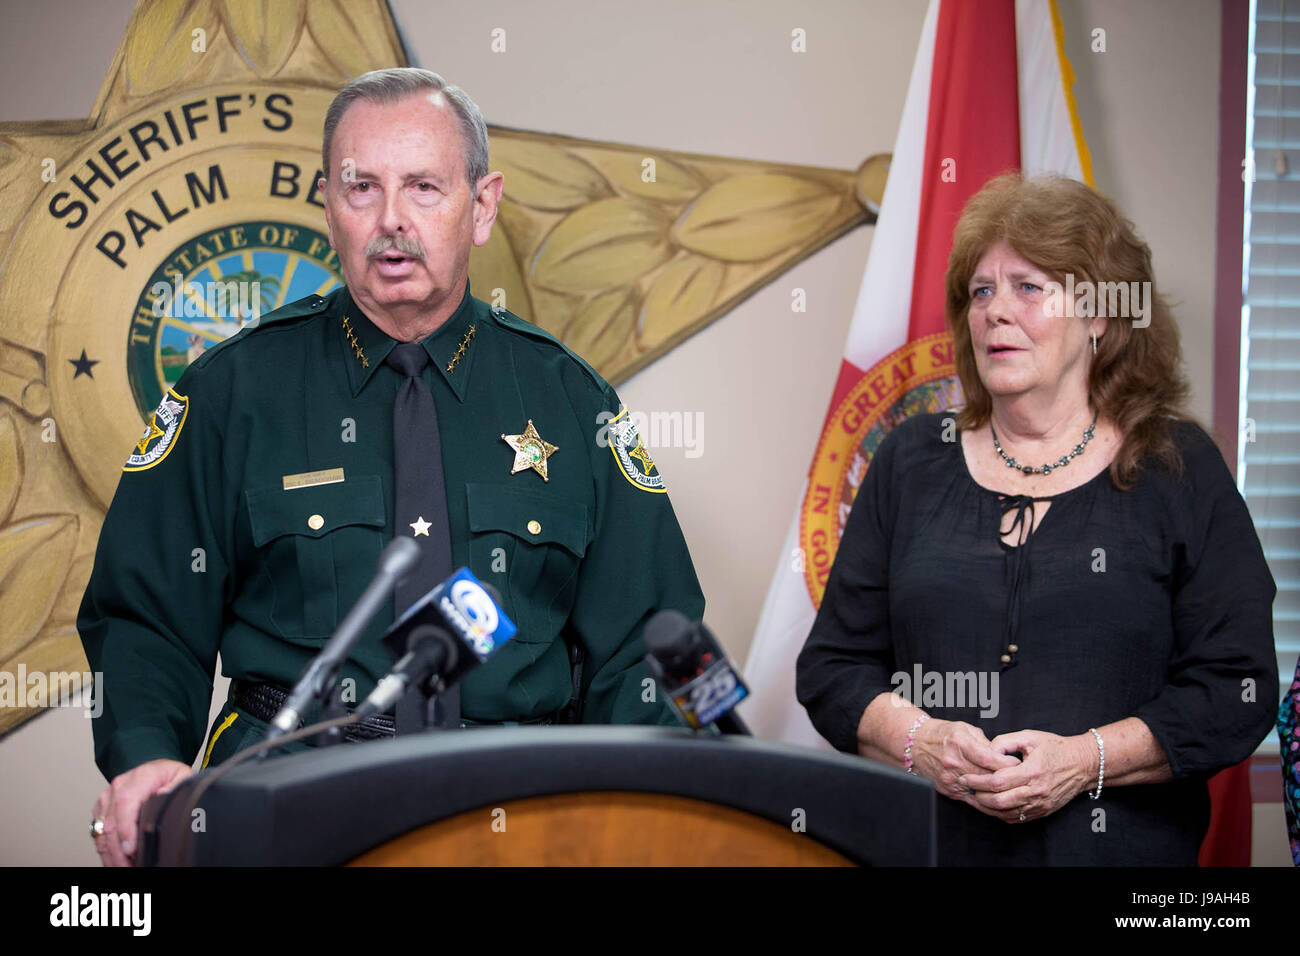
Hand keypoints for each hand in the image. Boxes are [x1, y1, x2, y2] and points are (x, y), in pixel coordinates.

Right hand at [91, 759, 191, 866]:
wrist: (154, 768)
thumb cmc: (168, 774)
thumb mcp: (181, 775)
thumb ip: (176, 785)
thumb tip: (163, 795)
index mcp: (139, 777)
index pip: (126, 804)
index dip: (126, 829)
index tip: (131, 850)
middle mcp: (118, 786)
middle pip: (111, 823)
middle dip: (118, 851)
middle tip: (128, 867)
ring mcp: (107, 797)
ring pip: (101, 831)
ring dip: (110, 853)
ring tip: (122, 867)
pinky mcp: (101, 807)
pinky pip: (98, 831)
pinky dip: (106, 848)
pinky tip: (116, 859)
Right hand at [910, 719, 1021, 807]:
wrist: (917, 744)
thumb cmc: (942, 734)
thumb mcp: (965, 729)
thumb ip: (985, 743)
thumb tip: (1004, 756)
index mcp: (959, 743)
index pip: (989, 759)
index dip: (1007, 763)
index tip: (1018, 764)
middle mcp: (953, 762)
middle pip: (987, 777)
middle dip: (1005, 778)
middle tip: (1019, 778)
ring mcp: (949, 778)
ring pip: (980, 791)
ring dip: (997, 791)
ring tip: (1010, 788)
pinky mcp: (948, 789)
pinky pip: (971, 798)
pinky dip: (985, 798)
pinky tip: (995, 796)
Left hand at [958, 729, 1096, 823]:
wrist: (1083, 764)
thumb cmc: (1055, 747)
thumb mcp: (1029, 737)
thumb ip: (1005, 742)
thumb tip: (986, 751)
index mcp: (1032, 771)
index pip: (997, 782)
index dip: (977, 781)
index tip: (965, 776)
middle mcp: (1036, 791)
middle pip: (999, 801)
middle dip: (977, 795)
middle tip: (965, 787)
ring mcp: (1040, 804)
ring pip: (1006, 813)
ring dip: (986, 807)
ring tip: (972, 797)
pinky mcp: (1043, 812)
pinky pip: (1016, 818)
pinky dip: (1000, 814)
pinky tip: (990, 805)